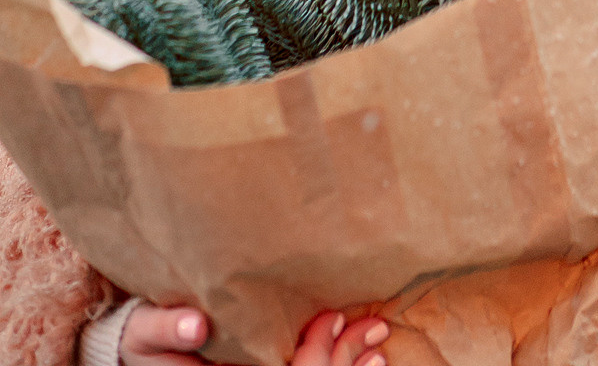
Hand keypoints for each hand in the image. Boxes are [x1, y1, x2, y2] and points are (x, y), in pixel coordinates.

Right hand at [120, 304, 390, 365]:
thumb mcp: (145, 331)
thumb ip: (168, 328)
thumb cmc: (139, 338)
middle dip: (341, 362)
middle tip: (377, 329)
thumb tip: (197, 324)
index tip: (336, 319)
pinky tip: (365, 357)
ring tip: (380, 344)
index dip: (314, 356)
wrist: (134, 350)